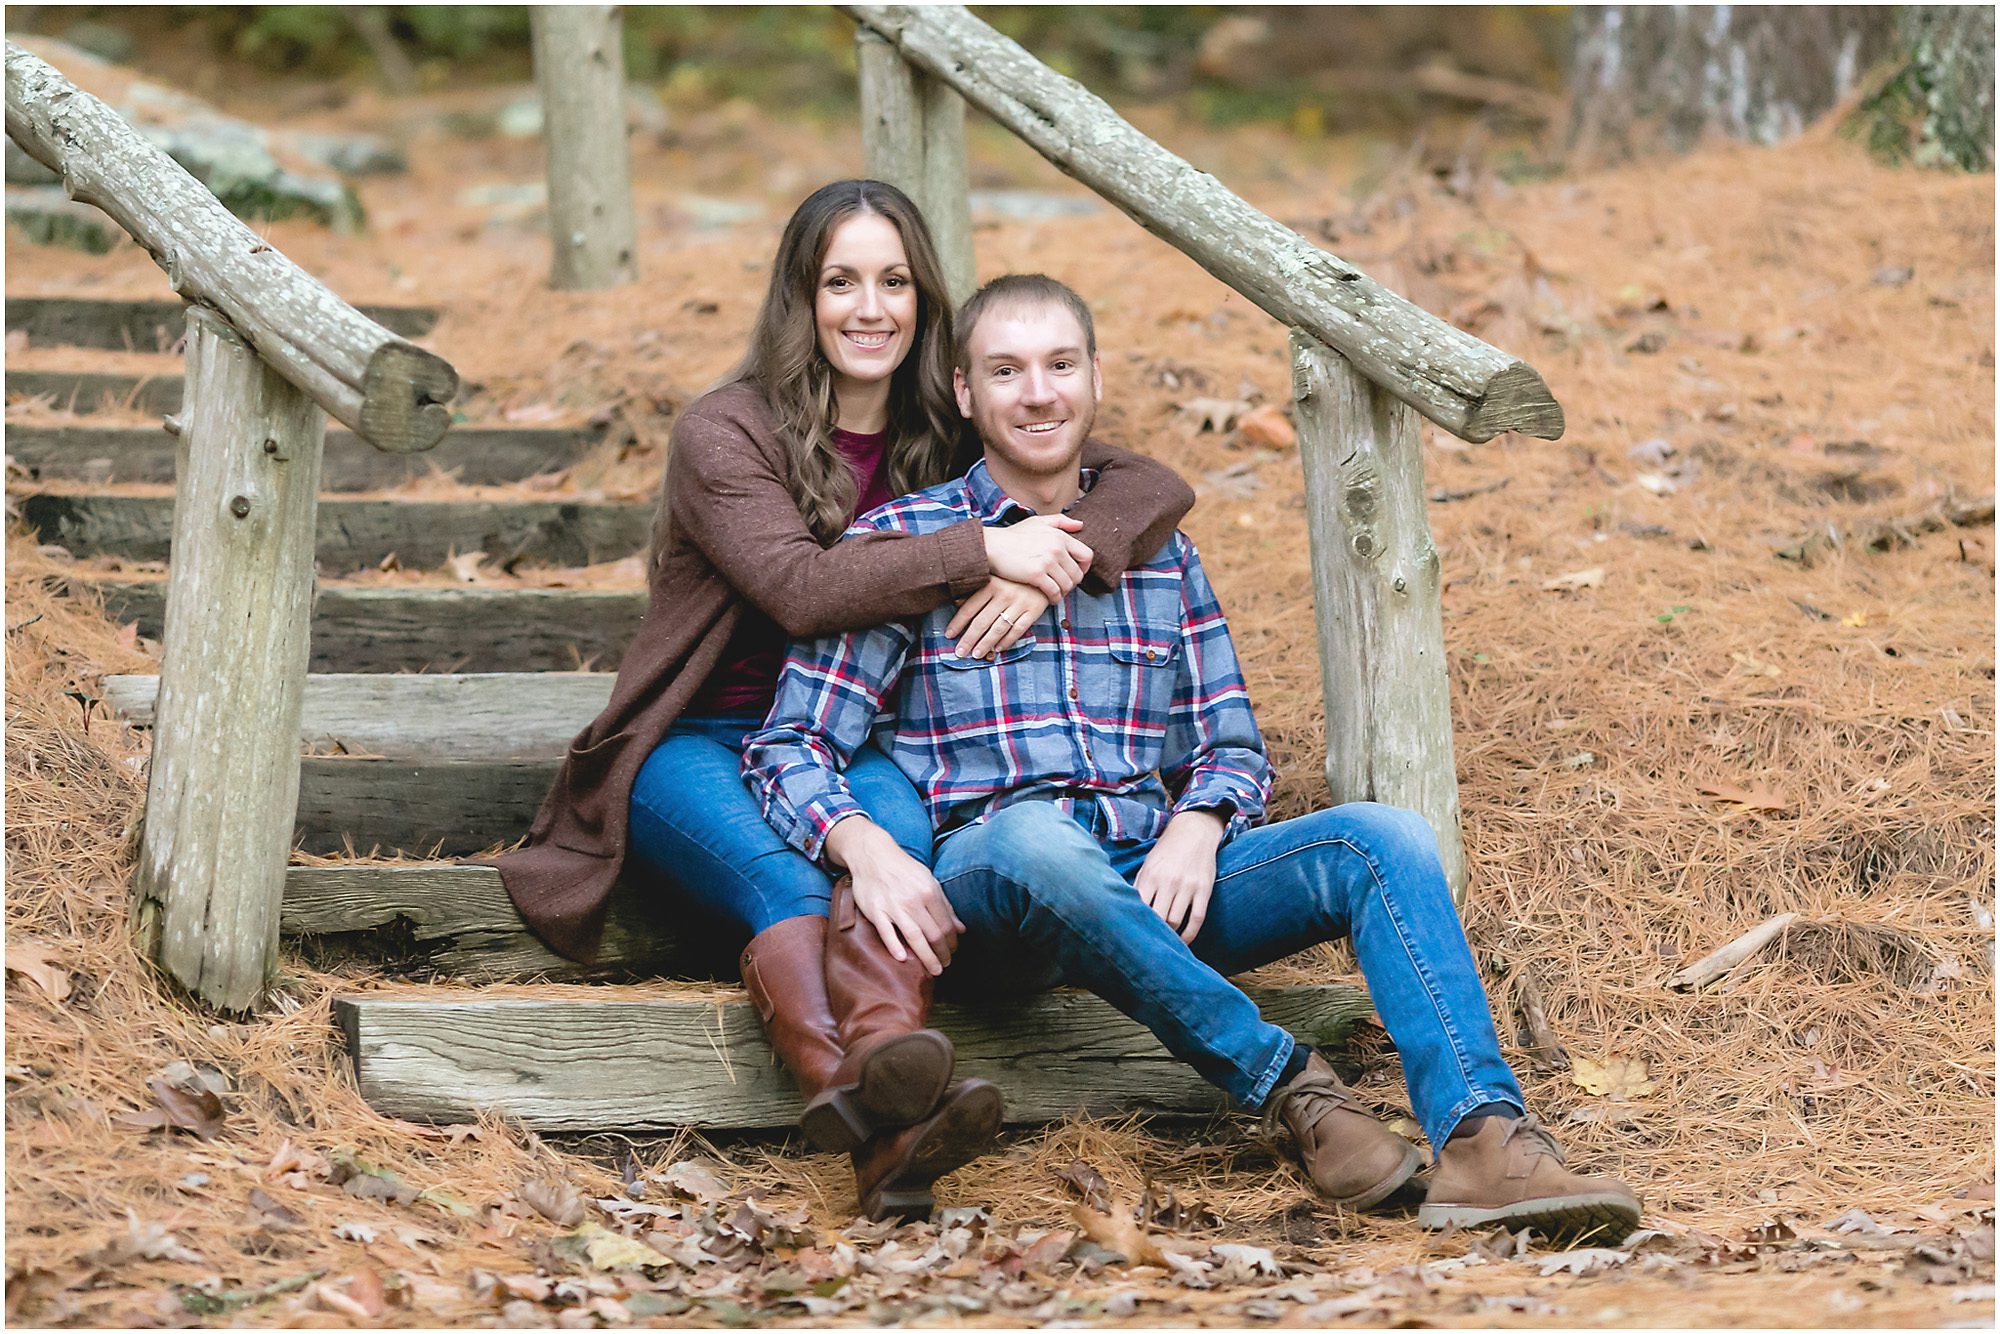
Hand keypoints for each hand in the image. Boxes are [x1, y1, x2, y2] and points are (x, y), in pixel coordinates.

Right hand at [824, 816, 963, 974]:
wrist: (873, 855)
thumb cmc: (903, 869)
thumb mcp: (929, 881)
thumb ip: (945, 905)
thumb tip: (961, 929)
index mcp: (929, 892)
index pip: (946, 924)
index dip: (952, 941)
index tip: (953, 951)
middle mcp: (914, 900)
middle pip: (934, 934)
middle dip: (943, 953)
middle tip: (945, 965)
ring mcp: (894, 906)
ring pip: (915, 937)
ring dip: (927, 957)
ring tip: (935, 970)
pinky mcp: (876, 910)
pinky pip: (886, 932)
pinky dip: (895, 946)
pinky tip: (903, 959)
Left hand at [945, 577, 1050, 658]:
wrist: (1044, 574)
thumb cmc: (1015, 577)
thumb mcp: (995, 578)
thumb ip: (978, 590)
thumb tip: (956, 603)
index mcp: (992, 584)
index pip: (970, 607)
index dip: (958, 623)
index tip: (949, 635)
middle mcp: (1004, 594)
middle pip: (982, 621)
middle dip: (969, 639)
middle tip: (960, 652)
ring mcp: (1020, 603)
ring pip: (998, 628)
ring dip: (986, 644)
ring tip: (976, 655)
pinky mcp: (1033, 611)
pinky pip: (1018, 630)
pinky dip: (1007, 641)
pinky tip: (998, 649)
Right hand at [983, 515, 1092, 600]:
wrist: (992, 545)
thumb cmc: (1014, 535)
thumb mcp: (1038, 521)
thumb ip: (1061, 521)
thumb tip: (1080, 525)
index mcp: (1060, 536)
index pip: (1087, 555)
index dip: (1084, 567)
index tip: (1076, 572)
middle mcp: (1057, 548)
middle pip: (1078, 574)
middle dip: (1073, 582)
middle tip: (1064, 585)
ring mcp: (1047, 561)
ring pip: (1067, 585)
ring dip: (1063, 592)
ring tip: (1056, 592)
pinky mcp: (1036, 574)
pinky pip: (1054, 592)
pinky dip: (1054, 598)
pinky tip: (1049, 598)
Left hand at [1134, 809, 1226, 943]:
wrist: (1194, 832)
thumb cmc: (1166, 851)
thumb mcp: (1147, 865)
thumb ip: (1139, 886)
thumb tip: (1127, 910)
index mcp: (1151, 876)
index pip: (1140, 908)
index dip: (1137, 924)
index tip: (1134, 935)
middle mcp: (1168, 881)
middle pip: (1158, 918)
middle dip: (1154, 932)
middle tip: (1150, 943)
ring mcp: (1188, 886)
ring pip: (1175, 921)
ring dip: (1170, 935)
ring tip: (1165, 942)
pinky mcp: (1204, 890)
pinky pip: (1197, 918)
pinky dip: (1190, 934)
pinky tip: (1184, 941)